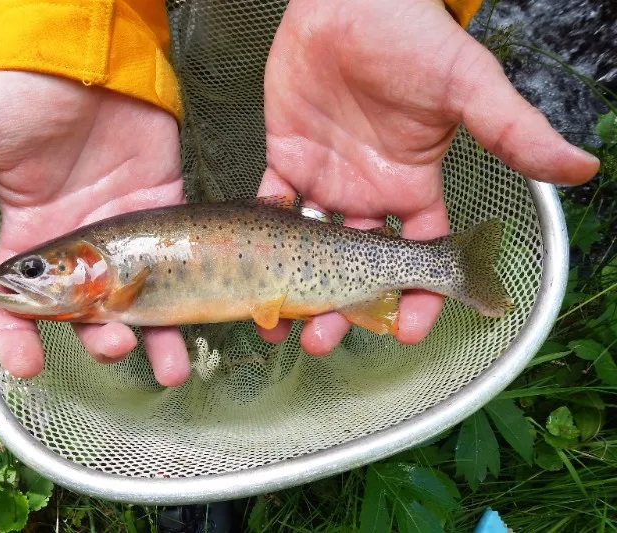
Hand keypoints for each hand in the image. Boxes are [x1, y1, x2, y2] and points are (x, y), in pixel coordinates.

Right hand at [0, 71, 191, 386]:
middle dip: (96, 339)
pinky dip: (186, 299)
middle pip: (86, 314)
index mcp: (31, 239)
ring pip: (137, 302)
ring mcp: (122, 236)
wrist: (88, 60)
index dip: (19, 338)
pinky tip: (195, 328)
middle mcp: (78, 249)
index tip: (26, 365)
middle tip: (108, 346)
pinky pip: (176, 265)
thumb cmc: (25, 94)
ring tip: (168, 366)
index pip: (19, 305)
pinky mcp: (162, 217)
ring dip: (151, 338)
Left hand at [257, 0, 599, 353]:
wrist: (351, 0)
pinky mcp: (287, 159)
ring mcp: (327, 179)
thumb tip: (581, 168)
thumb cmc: (412, 38)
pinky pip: (270, 206)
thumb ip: (512, 133)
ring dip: (295, 284)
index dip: (418, 296)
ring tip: (278, 322)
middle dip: (343, 306)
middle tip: (322, 339)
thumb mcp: (467, 87)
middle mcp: (371, 193)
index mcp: (415, 186)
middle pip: (358, 265)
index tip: (408, 332)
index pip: (421, 256)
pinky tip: (251, 264)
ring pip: (311, 248)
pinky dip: (260, 234)